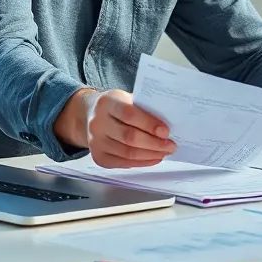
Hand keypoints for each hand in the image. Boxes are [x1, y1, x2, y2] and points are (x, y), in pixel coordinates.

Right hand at [54, 88, 176, 167]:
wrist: (90, 115)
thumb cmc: (116, 106)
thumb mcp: (126, 98)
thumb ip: (143, 107)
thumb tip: (168, 121)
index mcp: (107, 103)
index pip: (129, 114)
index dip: (149, 124)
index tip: (166, 131)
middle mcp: (97, 122)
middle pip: (129, 137)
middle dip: (154, 143)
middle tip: (171, 145)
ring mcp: (95, 141)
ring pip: (127, 153)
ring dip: (150, 155)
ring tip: (165, 152)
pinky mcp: (98, 157)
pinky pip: (123, 163)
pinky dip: (141, 162)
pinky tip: (153, 158)